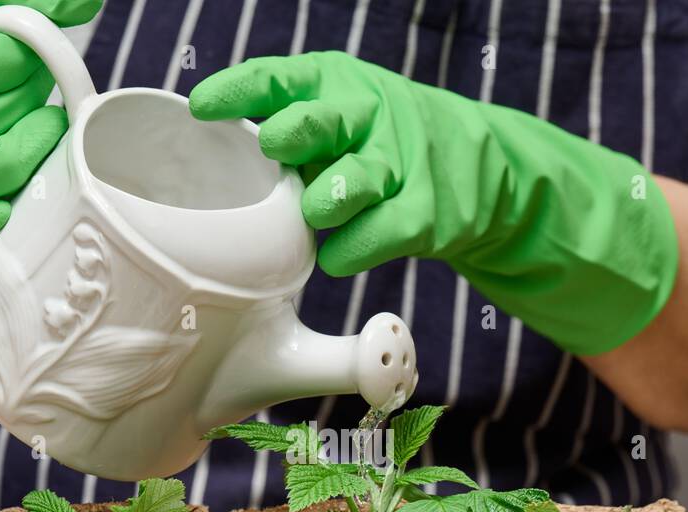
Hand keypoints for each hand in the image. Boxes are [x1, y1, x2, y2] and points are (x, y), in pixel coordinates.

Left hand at [190, 51, 678, 355]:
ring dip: (322, 203)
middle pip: (317, 121)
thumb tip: (213, 153)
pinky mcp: (424, 215)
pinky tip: (336, 256)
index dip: (237, 92)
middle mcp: (369, 114)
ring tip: (315, 214)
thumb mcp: (343, 113)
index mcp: (338, 82)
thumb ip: (290, 125)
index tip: (200, 109)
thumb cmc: (384, 144)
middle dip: (288, 137)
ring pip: (349, 184)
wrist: (487, 170)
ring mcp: (400, 164)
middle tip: (273, 151)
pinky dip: (347, 254)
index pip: (278, 78)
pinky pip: (373, 238)